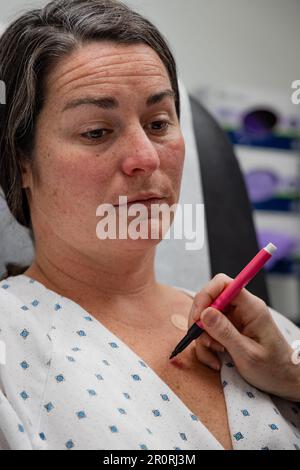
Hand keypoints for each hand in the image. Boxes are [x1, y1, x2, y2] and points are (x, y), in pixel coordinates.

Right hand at [188, 273, 299, 401]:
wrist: (284, 381)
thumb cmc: (273, 369)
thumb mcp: (247, 354)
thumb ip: (225, 332)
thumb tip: (204, 313)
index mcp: (251, 308)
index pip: (223, 284)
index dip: (206, 295)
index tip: (198, 317)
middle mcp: (242, 309)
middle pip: (209, 300)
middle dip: (200, 321)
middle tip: (201, 340)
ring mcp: (234, 319)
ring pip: (206, 318)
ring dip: (203, 338)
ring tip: (215, 355)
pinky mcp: (229, 330)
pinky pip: (209, 331)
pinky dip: (206, 346)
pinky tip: (216, 359)